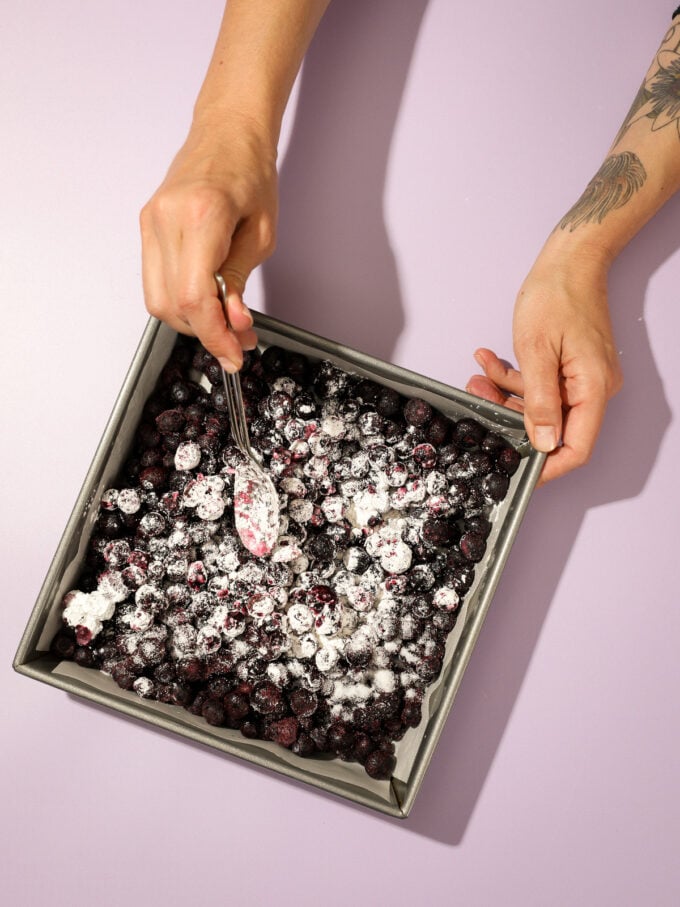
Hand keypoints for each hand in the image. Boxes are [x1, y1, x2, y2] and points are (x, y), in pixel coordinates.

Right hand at [140, 114, 277, 370]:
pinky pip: (156, 282)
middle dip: (206, 334)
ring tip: (225, 324)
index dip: (214, 335)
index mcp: (201, 216)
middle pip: (173, 305)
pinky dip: (180, 302)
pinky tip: (207, 303)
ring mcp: (151, 223)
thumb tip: (233, 324)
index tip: (233, 354)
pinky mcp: (147, 227)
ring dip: (192, 322)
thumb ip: (241, 281)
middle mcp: (167, 220)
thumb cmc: (251, 174)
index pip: (196, 297)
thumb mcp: (261, 234)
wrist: (227, 133)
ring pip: (158, 300)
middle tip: (238, 343)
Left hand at [466, 248, 622, 483]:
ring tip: (477, 378)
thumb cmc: (557, 294)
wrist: (571, 258)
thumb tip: (544, 443)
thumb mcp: (536, 351)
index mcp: (593, 388)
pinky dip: (514, 378)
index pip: (577, 447)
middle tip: (480, 403)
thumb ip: (539, 401)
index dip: (547, 465)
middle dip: (512, 420)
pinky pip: (542, 385)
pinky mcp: (571, 366)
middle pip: (554, 426)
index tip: (516, 471)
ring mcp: (582, 377)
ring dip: (506, 395)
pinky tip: (489, 362)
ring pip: (541, 405)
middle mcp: (593, 388)